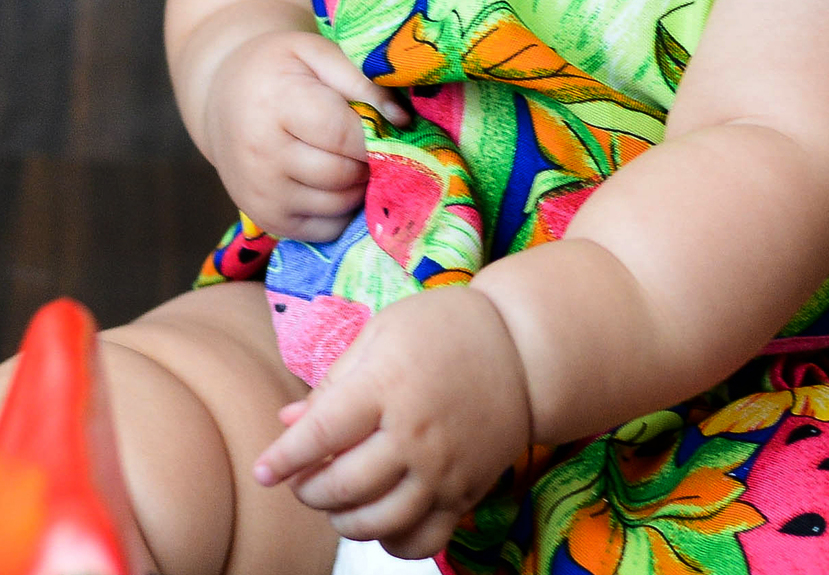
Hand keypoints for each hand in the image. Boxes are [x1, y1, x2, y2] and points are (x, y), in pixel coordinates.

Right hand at [203, 30, 408, 239]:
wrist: (222, 97)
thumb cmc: (277, 68)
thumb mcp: (316, 52)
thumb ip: (361, 79)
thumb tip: (401, 120)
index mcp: (275, 105)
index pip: (343, 134)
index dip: (374, 133)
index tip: (385, 123)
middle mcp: (262, 156)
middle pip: (342, 173)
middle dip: (369, 160)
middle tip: (370, 141)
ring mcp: (261, 194)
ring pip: (338, 204)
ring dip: (359, 185)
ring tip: (353, 158)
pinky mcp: (266, 220)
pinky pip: (325, 229)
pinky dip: (343, 210)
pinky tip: (338, 182)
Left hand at [253, 287, 530, 557]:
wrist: (523, 346)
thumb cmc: (447, 327)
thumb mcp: (384, 331)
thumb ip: (335, 380)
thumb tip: (287, 423)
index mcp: (389, 384)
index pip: (321, 434)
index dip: (284, 458)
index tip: (263, 470)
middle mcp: (415, 433)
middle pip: (343, 486)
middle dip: (309, 489)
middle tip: (301, 478)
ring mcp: (443, 468)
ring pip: (377, 522)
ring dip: (343, 520)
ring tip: (336, 499)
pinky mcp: (466, 491)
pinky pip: (423, 540)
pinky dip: (393, 542)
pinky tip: (380, 519)